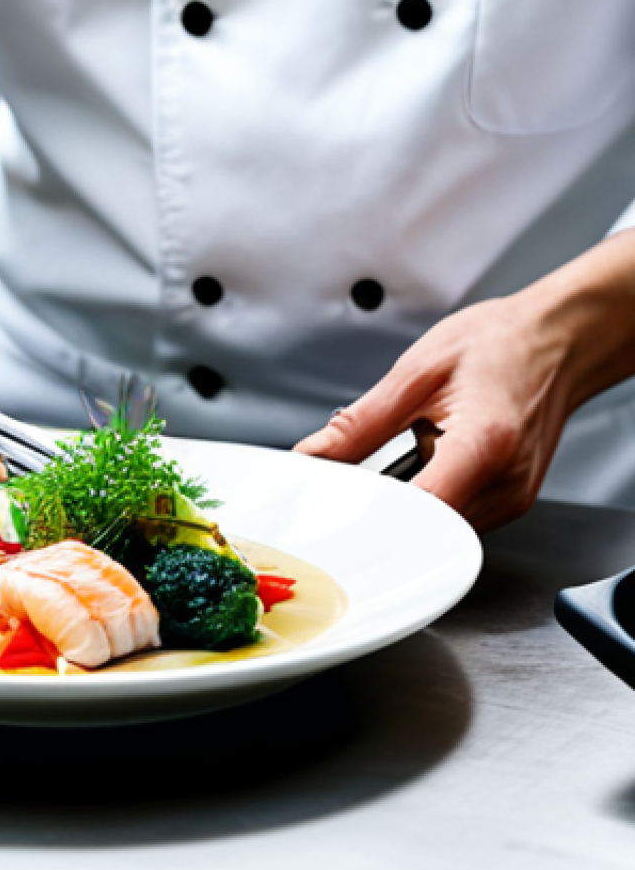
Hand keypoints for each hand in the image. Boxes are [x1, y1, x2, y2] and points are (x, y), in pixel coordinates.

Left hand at [295, 229, 634, 531]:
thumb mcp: (417, 372)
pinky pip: (452, 516)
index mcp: (484, 445)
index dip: (368, 513)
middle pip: (421, 528)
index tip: (335, 501)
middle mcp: (504, 485)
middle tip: (363, 468)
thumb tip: (313, 455)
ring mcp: (510, 501)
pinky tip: (430, 459)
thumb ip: (359, 423)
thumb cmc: (501, 345)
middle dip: (381, 505)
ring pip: (435, 528)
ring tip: (412, 449)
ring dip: (406, 500)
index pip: (415, 511)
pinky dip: (428, 495)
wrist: (557, 340)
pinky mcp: (507, 503)